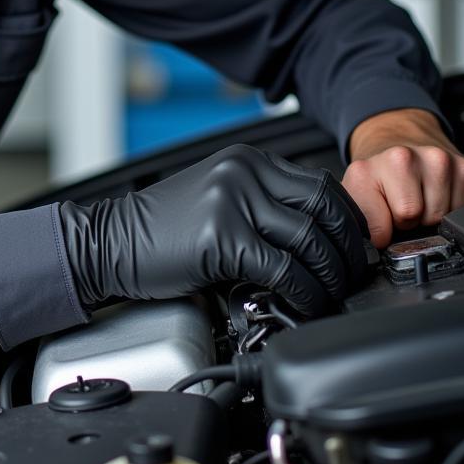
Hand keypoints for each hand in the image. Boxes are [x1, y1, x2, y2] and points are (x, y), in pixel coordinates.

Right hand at [59, 144, 368, 317]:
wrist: (109, 242)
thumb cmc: (159, 230)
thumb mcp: (216, 198)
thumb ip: (261, 204)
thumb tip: (318, 237)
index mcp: (245, 161)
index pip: (321, 185)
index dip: (348, 221)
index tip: (354, 249)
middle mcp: (242, 173)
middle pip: (326, 207)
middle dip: (348, 248)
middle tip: (352, 275)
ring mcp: (231, 202)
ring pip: (311, 239)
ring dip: (330, 275)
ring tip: (330, 295)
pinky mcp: (221, 238)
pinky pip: (284, 269)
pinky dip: (304, 292)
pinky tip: (302, 303)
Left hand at [343, 108, 463, 247]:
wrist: (398, 148)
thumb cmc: (376, 177)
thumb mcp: (355, 199)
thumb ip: (358, 222)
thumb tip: (371, 247)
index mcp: (365, 170)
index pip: (380, 228)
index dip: (383, 234)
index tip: (381, 222)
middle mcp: (400, 158)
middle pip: (413, 218)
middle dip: (407, 221)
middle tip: (399, 206)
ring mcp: (435, 159)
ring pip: (439, 216)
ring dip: (429, 215)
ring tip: (417, 198)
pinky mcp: (462, 166)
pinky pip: (460, 208)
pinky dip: (448, 207)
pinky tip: (434, 194)